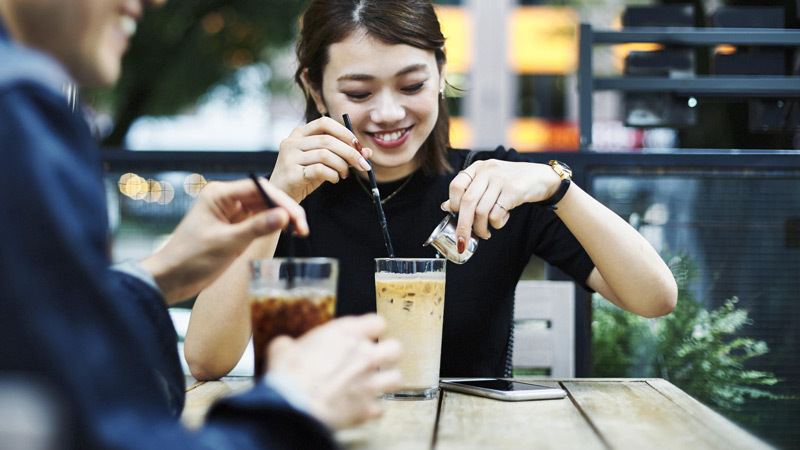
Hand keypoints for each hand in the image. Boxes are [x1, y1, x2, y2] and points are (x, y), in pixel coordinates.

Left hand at [140, 178, 308, 302]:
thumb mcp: (226, 243)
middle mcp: (225, 199)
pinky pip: (258, 222)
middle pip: (264, 197)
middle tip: (303, 227)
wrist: (170, 279)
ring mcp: (229, 213)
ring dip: (281, 218)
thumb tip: (284, 216)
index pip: (259, 188)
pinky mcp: (233, 227)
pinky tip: (285, 233)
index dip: (282, 201)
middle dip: (285, 210)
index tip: (297, 217)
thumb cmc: (189, 258)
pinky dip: (272, 227)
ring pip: (264, 209)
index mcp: (219, 194)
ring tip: (300, 231)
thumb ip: (256, 228)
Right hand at [267, 314, 402, 429]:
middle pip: (396, 348)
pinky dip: (372, 408)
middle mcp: (364, 355)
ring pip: (396, 377)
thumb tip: (284, 346)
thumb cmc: (290, 376)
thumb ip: (288, 345)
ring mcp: (369, 382)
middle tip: (379, 358)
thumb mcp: (282, 350)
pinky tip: (363, 407)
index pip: (377, 322)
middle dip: (389, 354)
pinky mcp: (367, 407)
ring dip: (387, 381)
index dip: (374, 328)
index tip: (368, 333)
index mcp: (346, 334)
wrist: (294, 405)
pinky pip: (380, 408)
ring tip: (377, 383)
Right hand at [270, 116, 372, 201]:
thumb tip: (367, 151)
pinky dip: (332, 174)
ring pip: (325, 155)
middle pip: (328, 140)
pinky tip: (334, 179)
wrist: (281, 196)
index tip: (358, 145)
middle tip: (362, 164)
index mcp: (299, 133)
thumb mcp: (324, 162)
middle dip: (350, 152)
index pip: (324, 122)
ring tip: (345, 174)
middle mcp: (292, 142)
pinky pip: (319, 170)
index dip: (344, 132)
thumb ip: (343, 154)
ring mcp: (289, 157)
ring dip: (342, 165)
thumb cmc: (304, 176)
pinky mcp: (291, 173)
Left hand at [442, 160, 560, 248]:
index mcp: (478, 168)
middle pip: (467, 202)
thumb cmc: (511, 183)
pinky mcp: (514, 191)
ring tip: (485, 233)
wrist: (542, 178)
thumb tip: (446, 206)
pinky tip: (500, 222)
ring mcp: (501, 180)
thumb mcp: (489, 182)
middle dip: (463, 226)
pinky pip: (497, 214)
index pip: (456, 186)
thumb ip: (469, 192)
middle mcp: (488, 171)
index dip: (452, 204)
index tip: (456, 216)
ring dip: (481, 228)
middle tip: (462, 241)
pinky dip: (496, 224)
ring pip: (481, 211)